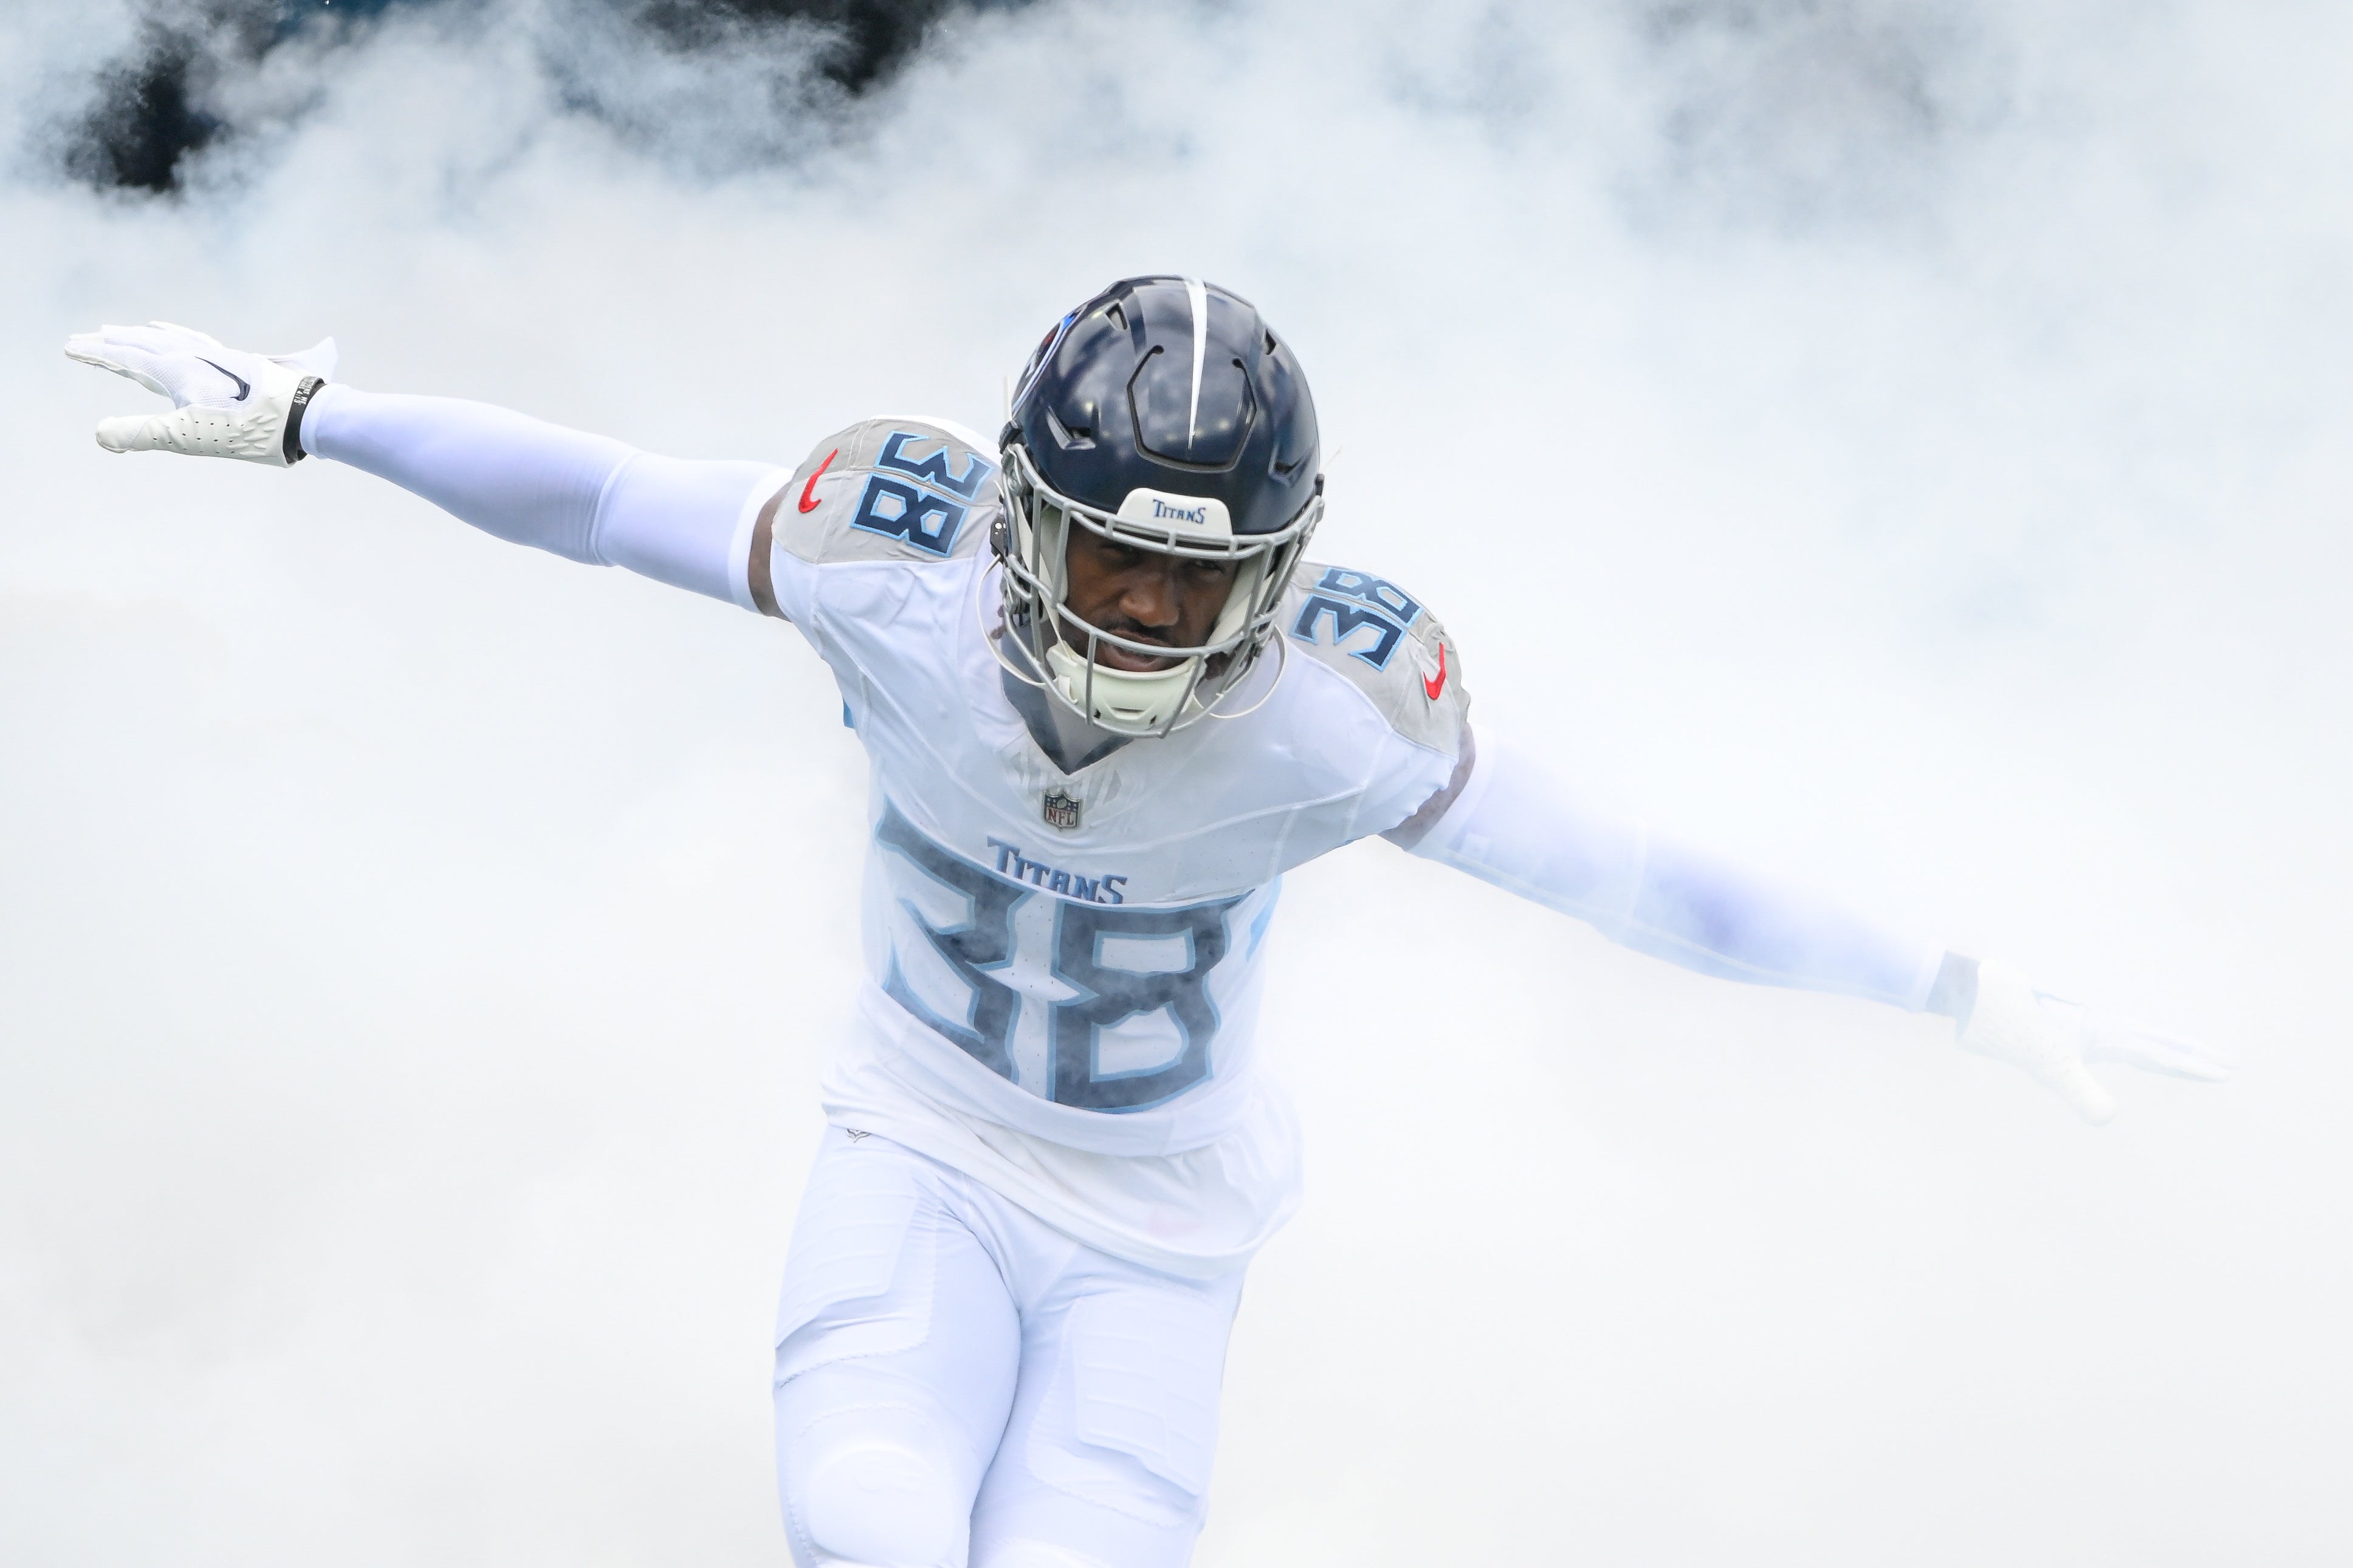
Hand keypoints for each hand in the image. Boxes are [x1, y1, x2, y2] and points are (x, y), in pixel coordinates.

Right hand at [65, 321, 336, 466]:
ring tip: (125, 331)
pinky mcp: (238, 364)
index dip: (97, 353)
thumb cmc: (250, 430)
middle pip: (144, 344)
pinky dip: (177, 336)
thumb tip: (99, 434)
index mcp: (177, 369)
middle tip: (86, 337)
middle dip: (113, 342)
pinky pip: (196, 341)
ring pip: (170, 340)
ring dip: (143, 336)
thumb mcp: (189, 436)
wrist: (305, 416)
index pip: (126, 357)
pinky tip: (181, 338)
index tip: (69, 346)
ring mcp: (218, 358)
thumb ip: (142, 434)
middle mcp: (195, 357)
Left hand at [1957, 960, 2234, 1124]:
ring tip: (2178, 1054)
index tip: (2223, 1072)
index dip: (2188, 1065)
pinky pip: (2099, 1038)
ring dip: (2157, 1046)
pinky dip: (2120, 1045)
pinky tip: (2114, 1048)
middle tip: (2221, 1062)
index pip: (2156, 1052)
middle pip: (2152, 1041)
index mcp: (2101, 1032)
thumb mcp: (2045, 1064)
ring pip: (2128, 1036)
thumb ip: (2079, 1091)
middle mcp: (2094, 1024)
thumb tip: (2112, 1118)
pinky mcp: (2052, 1025)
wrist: (1966, 993)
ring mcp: (2074, 1023)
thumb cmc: (2006, 1024)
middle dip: (2186, 1055)